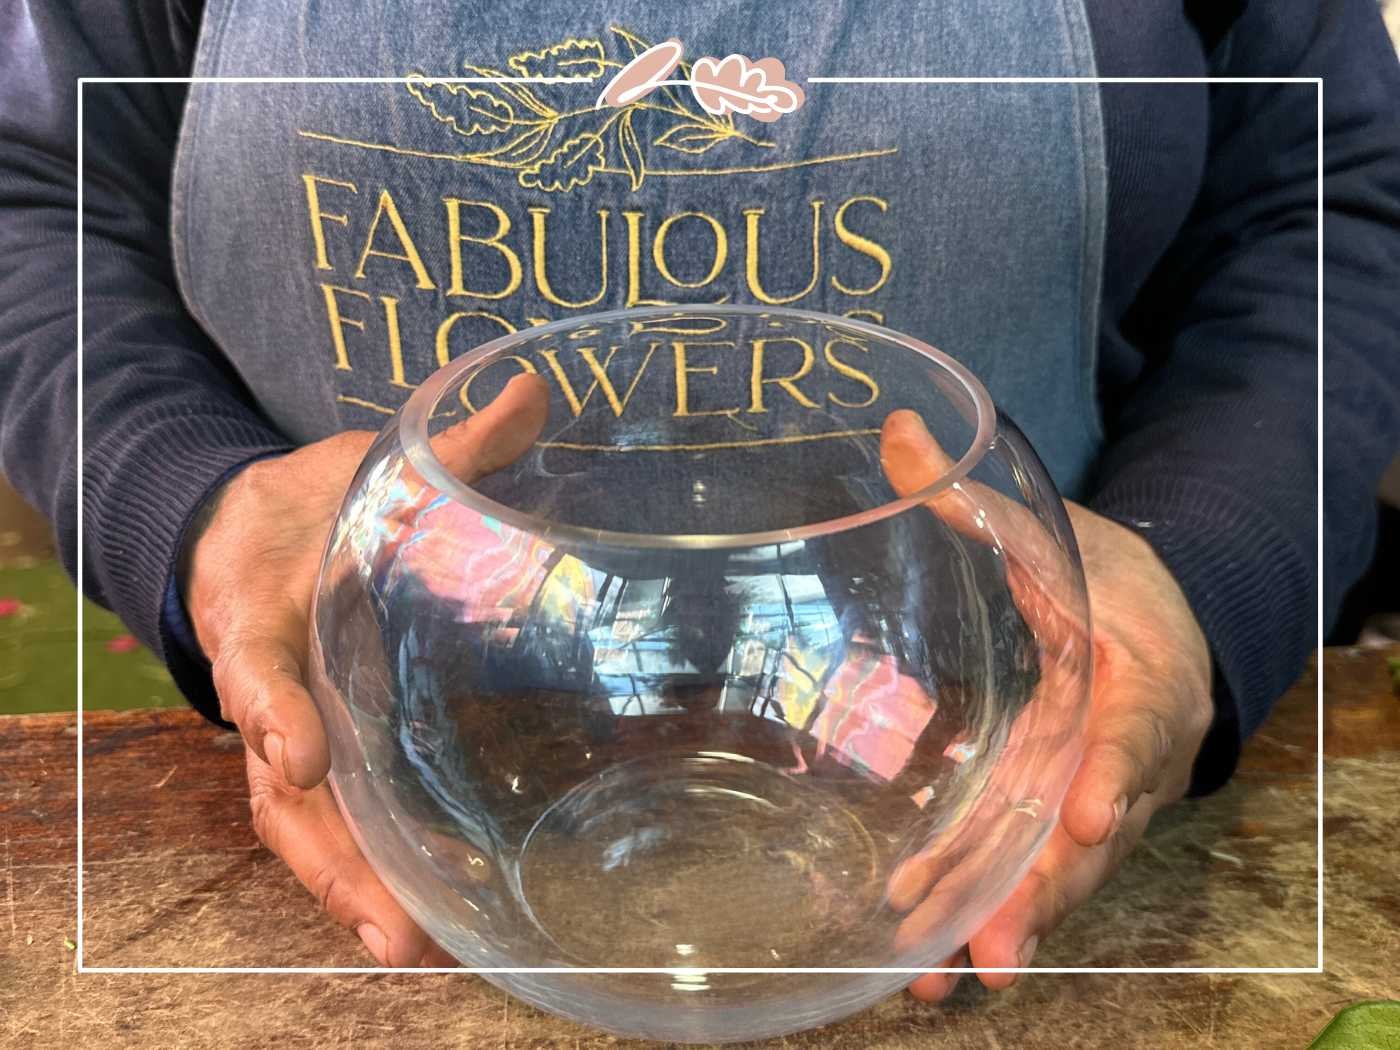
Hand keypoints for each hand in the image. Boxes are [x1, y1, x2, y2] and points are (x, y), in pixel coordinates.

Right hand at [183, 374, 547, 964]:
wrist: (241, 533)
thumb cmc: (306, 505)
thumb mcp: (362, 467)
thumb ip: (446, 443)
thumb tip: (533, 387)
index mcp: (259, 608)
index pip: (256, 663)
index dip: (272, 708)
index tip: (301, 751)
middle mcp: (267, 686)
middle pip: (278, 785)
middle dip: (331, 853)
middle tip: (392, 924)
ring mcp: (285, 730)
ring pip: (302, 824)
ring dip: (350, 886)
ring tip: (411, 946)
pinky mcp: (312, 751)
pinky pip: (331, 819)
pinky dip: (367, 867)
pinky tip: (421, 915)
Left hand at [876, 411, 1212, 999]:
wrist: (1154, 623)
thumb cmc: (1106, 576)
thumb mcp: (1052, 532)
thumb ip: (976, 497)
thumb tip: (900, 430)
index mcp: (1142, 674)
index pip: (1134, 728)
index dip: (1112, 773)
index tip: (1085, 816)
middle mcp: (1123, 754)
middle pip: (1094, 833)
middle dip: (1044, 891)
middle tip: (995, 944)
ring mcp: (1090, 794)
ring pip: (1056, 871)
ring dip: (1004, 923)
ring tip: (944, 976)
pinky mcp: (1054, 816)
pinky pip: (1026, 871)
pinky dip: (982, 909)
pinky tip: (923, 949)